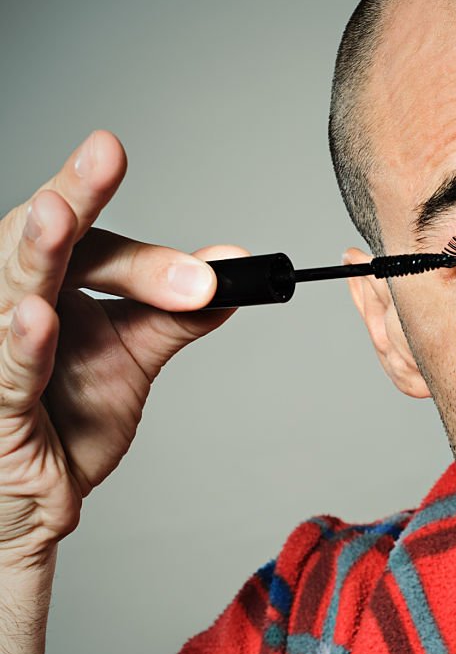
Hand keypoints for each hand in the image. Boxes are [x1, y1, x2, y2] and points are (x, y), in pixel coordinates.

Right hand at [0, 130, 245, 568]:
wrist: (41, 496)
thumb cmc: (69, 417)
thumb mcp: (132, 354)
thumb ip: (177, 311)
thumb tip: (234, 266)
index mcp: (47, 286)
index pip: (82, 241)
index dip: (106, 211)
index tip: (131, 174)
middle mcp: (11, 306)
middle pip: (39, 245)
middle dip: (72, 203)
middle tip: (101, 157)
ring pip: (12, 294)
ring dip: (37, 255)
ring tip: (57, 216)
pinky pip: (7, 376)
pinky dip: (20, 346)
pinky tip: (35, 317)